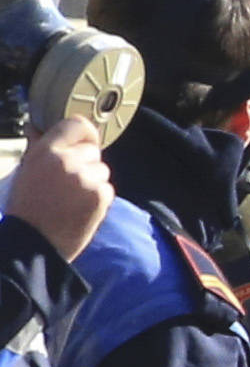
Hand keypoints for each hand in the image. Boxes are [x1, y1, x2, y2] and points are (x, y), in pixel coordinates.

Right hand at [6, 106, 110, 264]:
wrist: (34, 242)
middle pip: (92, 150)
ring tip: (70, 197)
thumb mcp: (25, 171)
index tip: (83, 142)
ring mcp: (86, 178)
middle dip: (85, 162)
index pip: (77, 124)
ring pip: (102, 169)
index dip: (83, 133)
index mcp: (45, 152)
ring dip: (92, 180)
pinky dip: (98, 197)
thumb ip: (38, 147)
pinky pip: (107, 188)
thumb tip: (36, 127)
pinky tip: (79, 208)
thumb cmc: (26, 207)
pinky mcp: (100, 196)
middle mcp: (67, 161)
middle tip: (67, 182)